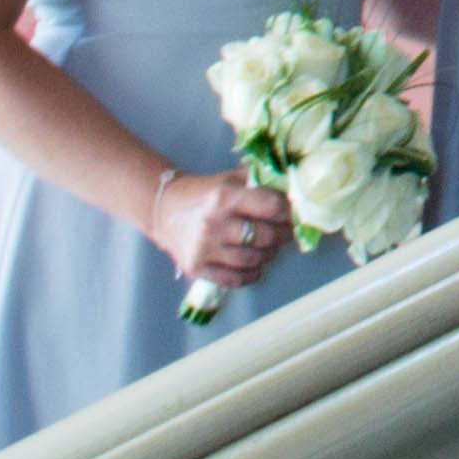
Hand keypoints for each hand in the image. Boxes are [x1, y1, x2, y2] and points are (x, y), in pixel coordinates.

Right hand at [157, 166, 291, 294]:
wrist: (164, 212)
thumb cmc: (203, 193)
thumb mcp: (229, 179)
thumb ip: (259, 182)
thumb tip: (293, 189)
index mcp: (224, 197)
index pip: (271, 207)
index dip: (289, 212)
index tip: (294, 214)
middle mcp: (214, 224)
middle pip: (265, 237)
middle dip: (283, 235)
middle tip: (287, 233)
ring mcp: (204, 249)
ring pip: (253, 260)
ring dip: (268, 255)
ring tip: (269, 247)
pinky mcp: (197, 268)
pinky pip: (236, 279)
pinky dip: (251, 274)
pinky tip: (254, 264)